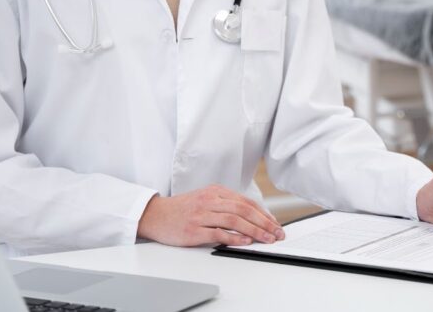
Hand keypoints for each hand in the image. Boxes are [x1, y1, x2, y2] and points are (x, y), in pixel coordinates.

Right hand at [137, 184, 284, 246]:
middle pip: (244, 210)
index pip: (246, 202)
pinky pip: (218, 233)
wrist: (155, 215)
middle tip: (277, 233)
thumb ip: (225, 205)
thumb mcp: (205, 199)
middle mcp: (210, 201)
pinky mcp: (194, 229)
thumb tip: (251, 217)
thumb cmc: (182, 209)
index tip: (274, 224)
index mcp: (215, 191)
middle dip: (264, 223)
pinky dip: (234, 237)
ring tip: (266, 239)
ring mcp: (201, 215)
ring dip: (254, 230)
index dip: (263, 213)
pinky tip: (245, 241)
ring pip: (234, 220)